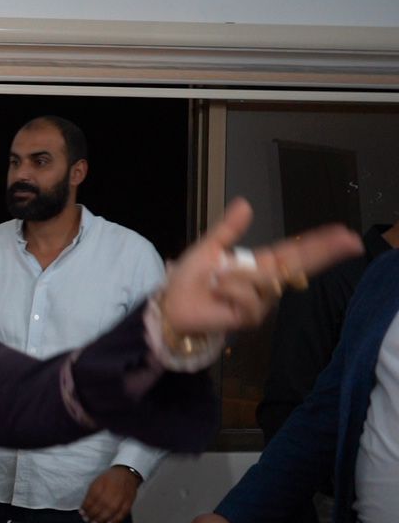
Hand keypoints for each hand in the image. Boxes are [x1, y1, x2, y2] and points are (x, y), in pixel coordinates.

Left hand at [79, 466, 139, 522]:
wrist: (126, 473)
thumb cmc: (110, 479)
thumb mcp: (97, 482)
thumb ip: (91, 493)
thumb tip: (85, 506)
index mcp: (102, 484)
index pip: (92, 497)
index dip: (86, 506)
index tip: (82, 513)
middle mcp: (111, 490)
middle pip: (101, 504)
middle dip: (92, 514)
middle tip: (87, 520)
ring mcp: (121, 496)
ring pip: (111, 510)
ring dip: (102, 518)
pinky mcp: (129, 502)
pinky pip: (122, 512)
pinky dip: (116, 519)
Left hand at [160, 198, 361, 334]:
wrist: (171, 304)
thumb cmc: (189, 279)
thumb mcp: (209, 247)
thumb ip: (229, 228)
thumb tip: (245, 203)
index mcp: (258, 264)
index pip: (295, 252)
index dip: (319, 243)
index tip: (343, 233)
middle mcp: (265, 283)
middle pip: (300, 266)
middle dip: (324, 252)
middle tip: (350, 240)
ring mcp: (260, 302)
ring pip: (265, 281)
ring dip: (237, 276)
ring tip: (216, 280)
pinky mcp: (250, 318)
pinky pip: (250, 298)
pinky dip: (230, 291)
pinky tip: (217, 293)